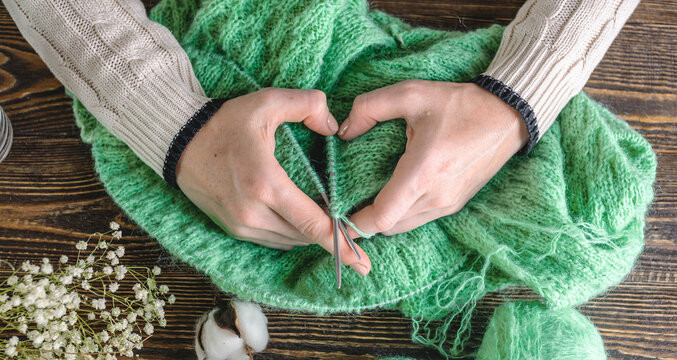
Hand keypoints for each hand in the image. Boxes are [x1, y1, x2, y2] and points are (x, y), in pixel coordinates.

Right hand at [176, 88, 370, 275]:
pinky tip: (302, 221)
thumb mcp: (266, 101)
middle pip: (305, 236)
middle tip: (355, 238)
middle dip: (331, 239)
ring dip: (310, 235)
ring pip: (290, 241)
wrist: (178, 142)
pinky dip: (291, 234)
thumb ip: (307, 105)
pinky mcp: (233, 228)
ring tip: (330, 225)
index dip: (340, 243)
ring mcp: (241, 224)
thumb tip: (334, 127)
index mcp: (266, 184)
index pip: (312, 223)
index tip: (362, 261)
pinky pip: (273, 240)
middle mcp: (253, 212)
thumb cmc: (224, 122)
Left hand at [338, 80, 528, 235]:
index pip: (380, 217)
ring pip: (403, 226)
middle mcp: (435, 197)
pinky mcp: (455, 204)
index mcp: (422, 173)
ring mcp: (448, 204)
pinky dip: (400, 213)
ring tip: (365, 197)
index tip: (334, 213)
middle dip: (363, 219)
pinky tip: (392, 192)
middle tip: (345, 201)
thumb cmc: (459, 104)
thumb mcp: (411, 93)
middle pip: (387, 227)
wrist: (507, 116)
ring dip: (382, 217)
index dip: (353, 222)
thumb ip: (370, 107)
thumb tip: (343, 131)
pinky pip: (419, 219)